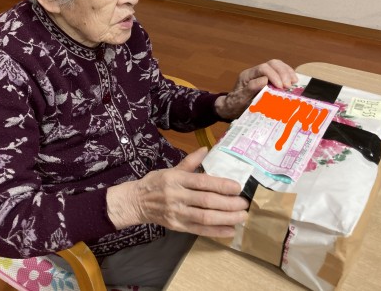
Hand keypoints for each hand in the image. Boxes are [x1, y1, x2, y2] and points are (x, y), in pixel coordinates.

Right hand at [106, 147, 248, 237]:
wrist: (136, 202)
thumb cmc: (155, 183)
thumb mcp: (171, 169)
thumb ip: (190, 162)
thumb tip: (206, 149)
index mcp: (176, 179)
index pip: (202, 182)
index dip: (221, 185)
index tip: (237, 187)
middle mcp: (176, 196)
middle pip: (206, 201)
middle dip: (228, 203)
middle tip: (244, 203)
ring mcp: (176, 213)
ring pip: (204, 217)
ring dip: (226, 218)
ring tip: (241, 216)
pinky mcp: (177, 226)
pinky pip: (199, 230)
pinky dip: (216, 231)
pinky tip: (230, 230)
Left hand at [215, 59, 297, 119]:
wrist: (232, 107)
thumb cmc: (235, 104)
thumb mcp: (240, 99)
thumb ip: (251, 89)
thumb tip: (265, 80)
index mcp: (247, 75)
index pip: (263, 69)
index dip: (274, 75)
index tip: (281, 87)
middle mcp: (255, 71)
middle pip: (272, 64)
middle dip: (283, 73)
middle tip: (289, 86)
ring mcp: (262, 74)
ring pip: (277, 65)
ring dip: (287, 72)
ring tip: (294, 82)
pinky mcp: (268, 78)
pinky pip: (280, 71)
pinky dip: (288, 74)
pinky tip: (294, 81)